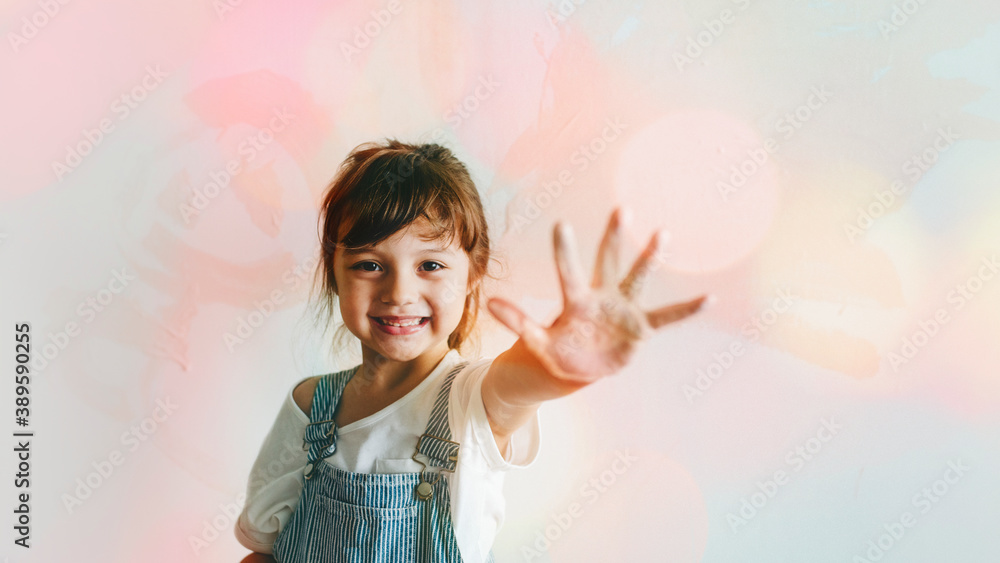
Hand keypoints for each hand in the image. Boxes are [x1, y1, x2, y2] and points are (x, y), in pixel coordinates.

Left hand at [487, 208, 707, 383]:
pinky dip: (687, 311)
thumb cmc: (559, 350)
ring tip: (662, 233)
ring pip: (637, 280)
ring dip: (648, 259)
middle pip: (608, 262)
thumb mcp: (537, 340)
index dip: (564, 252)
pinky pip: (668, 317)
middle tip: (621, 209)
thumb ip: (518, 321)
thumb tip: (489, 302)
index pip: (569, 272)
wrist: (581, 368)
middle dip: (614, 237)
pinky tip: (708, 299)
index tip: (560, 224)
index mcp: (576, 300)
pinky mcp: (641, 329)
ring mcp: (624, 311)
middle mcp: (603, 298)